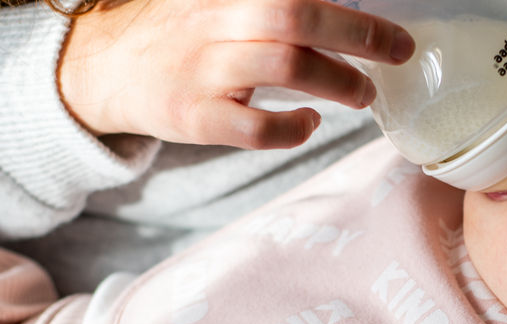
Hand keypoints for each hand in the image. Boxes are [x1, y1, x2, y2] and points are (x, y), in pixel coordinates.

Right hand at [59, 0, 414, 148]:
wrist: (107, 68)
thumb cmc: (183, 31)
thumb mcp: (223, 0)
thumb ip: (275, 3)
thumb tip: (339, 5)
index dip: (342, 3)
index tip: (389, 20)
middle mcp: (215, 20)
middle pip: (296, 14)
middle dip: (361, 32)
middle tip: (400, 49)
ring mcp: (202, 69)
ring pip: (284, 66)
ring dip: (339, 80)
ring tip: (365, 93)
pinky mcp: (194, 116)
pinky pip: (252, 127)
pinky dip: (291, 128)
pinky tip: (310, 124)